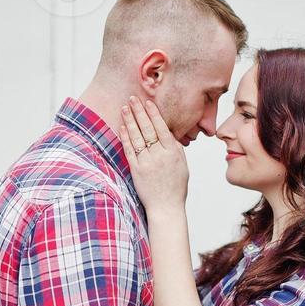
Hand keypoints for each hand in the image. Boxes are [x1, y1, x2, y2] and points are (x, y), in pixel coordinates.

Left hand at [118, 96, 188, 210]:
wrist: (166, 207)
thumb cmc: (176, 186)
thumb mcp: (182, 164)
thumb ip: (175, 148)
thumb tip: (169, 132)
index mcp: (173, 152)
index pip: (161, 128)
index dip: (153, 113)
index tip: (148, 101)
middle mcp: (159, 155)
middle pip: (147, 129)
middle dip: (139, 111)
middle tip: (132, 98)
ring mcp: (146, 163)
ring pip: (137, 137)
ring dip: (130, 120)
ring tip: (125, 108)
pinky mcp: (136, 170)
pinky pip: (129, 150)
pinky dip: (125, 137)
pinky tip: (122, 127)